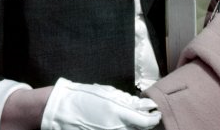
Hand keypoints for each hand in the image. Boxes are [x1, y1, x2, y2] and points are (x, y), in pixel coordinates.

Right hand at [40, 77, 161, 129]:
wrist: (63, 110)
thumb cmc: (83, 96)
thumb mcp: (105, 93)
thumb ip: (123, 99)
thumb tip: (137, 104)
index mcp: (117, 111)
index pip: (144, 120)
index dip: (153, 118)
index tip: (157, 114)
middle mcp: (116, 126)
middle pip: (139, 129)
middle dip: (147, 124)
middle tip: (152, 118)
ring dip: (136, 128)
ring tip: (139, 122)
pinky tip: (123, 126)